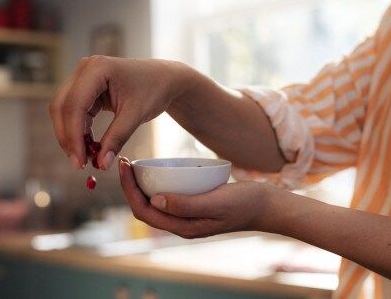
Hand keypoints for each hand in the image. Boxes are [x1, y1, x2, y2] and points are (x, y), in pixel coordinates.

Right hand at [49, 56, 190, 169]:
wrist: (163, 79)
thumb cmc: (154, 90)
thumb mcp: (136, 115)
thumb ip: (117, 138)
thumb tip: (101, 164)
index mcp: (97, 68)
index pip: (74, 105)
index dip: (73, 136)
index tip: (79, 161)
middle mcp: (85, 69)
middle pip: (63, 107)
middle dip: (68, 138)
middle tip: (79, 163)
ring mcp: (83, 77)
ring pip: (64, 110)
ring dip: (71, 135)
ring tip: (84, 157)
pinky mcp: (86, 88)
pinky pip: (74, 112)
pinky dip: (78, 130)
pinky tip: (88, 147)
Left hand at [118, 156, 276, 237]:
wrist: (266, 205)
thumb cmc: (245, 204)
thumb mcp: (217, 202)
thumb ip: (186, 205)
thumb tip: (154, 201)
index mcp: (183, 227)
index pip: (144, 212)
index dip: (129, 190)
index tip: (125, 167)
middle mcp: (181, 224)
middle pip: (144, 208)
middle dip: (129, 186)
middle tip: (124, 162)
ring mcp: (186, 215)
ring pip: (153, 203)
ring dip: (139, 185)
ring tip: (133, 164)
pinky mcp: (192, 205)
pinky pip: (166, 196)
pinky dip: (155, 184)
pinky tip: (155, 169)